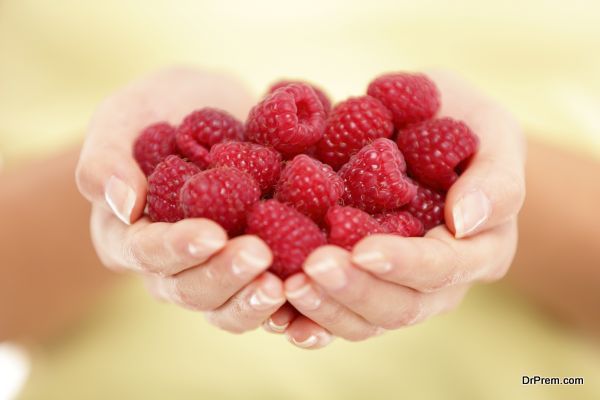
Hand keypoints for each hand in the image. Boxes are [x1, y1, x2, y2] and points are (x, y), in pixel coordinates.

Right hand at [76, 67, 285, 332]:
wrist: (208, 108)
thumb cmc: (158, 110)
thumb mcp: (123, 118)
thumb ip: (107, 158)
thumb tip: (124, 205)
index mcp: (130, 236)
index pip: (147, 252)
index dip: (177, 249)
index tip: (210, 234)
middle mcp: (173, 263)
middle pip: (191, 289)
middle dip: (224, 276)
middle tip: (258, 255)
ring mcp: (215, 266)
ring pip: (229, 305)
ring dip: (255, 300)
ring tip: (284, 285)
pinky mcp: (252, 262)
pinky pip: (265, 294)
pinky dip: (287, 302)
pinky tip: (309, 294)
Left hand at [267, 71, 524, 348]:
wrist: (424, 123)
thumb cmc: (464, 122)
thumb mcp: (493, 132)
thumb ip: (495, 178)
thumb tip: (466, 221)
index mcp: (478, 251)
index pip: (443, 268)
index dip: (405, 264)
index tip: (363, 249)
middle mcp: (437, 282)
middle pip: (399, 306)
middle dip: (355, 290)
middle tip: (312, 268)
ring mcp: (396, 286)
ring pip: (364, 320)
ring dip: (325, 308)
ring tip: (287, 285)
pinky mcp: (361, 280)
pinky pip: (335, 311)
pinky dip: (307, 317)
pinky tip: (278, 312)